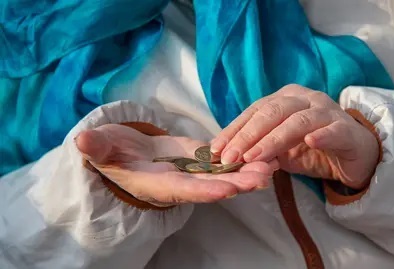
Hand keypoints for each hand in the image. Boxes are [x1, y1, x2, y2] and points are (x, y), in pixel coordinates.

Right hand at [75, 124, 276, 206]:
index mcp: (160, 184)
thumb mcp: (101, 150)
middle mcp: (182, 182)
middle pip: (213, 185)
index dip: (205, 190)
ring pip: (225, 174)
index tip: (227, 189)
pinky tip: (265, 149)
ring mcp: (194, 171)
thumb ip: (96, 148)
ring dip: (249, 170)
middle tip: (265, 175)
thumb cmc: (110, 153)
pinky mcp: (201, 158)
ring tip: (275, 162)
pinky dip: (244, 156)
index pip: (185, 190)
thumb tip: (82, 141)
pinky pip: (225, 160)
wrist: (126, 152)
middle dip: (239, 183)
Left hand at [210, 84, 379, 188]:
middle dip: (247, 135)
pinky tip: (310, 141)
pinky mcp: (347, 130)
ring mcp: (327, 112)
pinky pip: (334, 130)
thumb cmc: (313, 149)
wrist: (353, 156)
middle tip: (230, 157)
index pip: (255, 111)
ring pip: (298, 121)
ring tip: (254, 157)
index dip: (234, 129)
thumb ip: (259, 149)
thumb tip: (229, 158)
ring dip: (273, 139)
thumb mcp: (280, 150)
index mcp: (286, 99)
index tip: (215, 149)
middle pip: (272, 112)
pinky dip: (322, 135)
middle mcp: (305, 99)